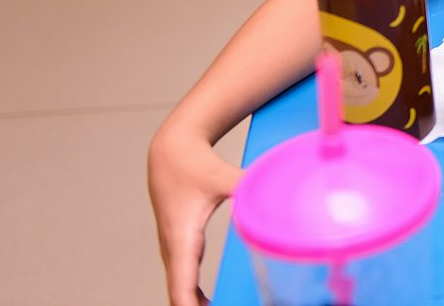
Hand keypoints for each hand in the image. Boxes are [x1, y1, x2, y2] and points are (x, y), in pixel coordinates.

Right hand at [148, 124, 242, 305]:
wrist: (169, 151)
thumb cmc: (191, 164)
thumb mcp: (219, 176)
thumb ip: (245, 185)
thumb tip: (274, 194)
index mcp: (181, 238)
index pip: (182, 287)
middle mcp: (173, 250)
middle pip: (180, 296)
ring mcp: (174, 250)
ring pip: (181, 290)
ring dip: (197, 305)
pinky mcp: (179, 246)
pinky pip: (184, 280)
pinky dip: (194, 296)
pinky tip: (211, 305)